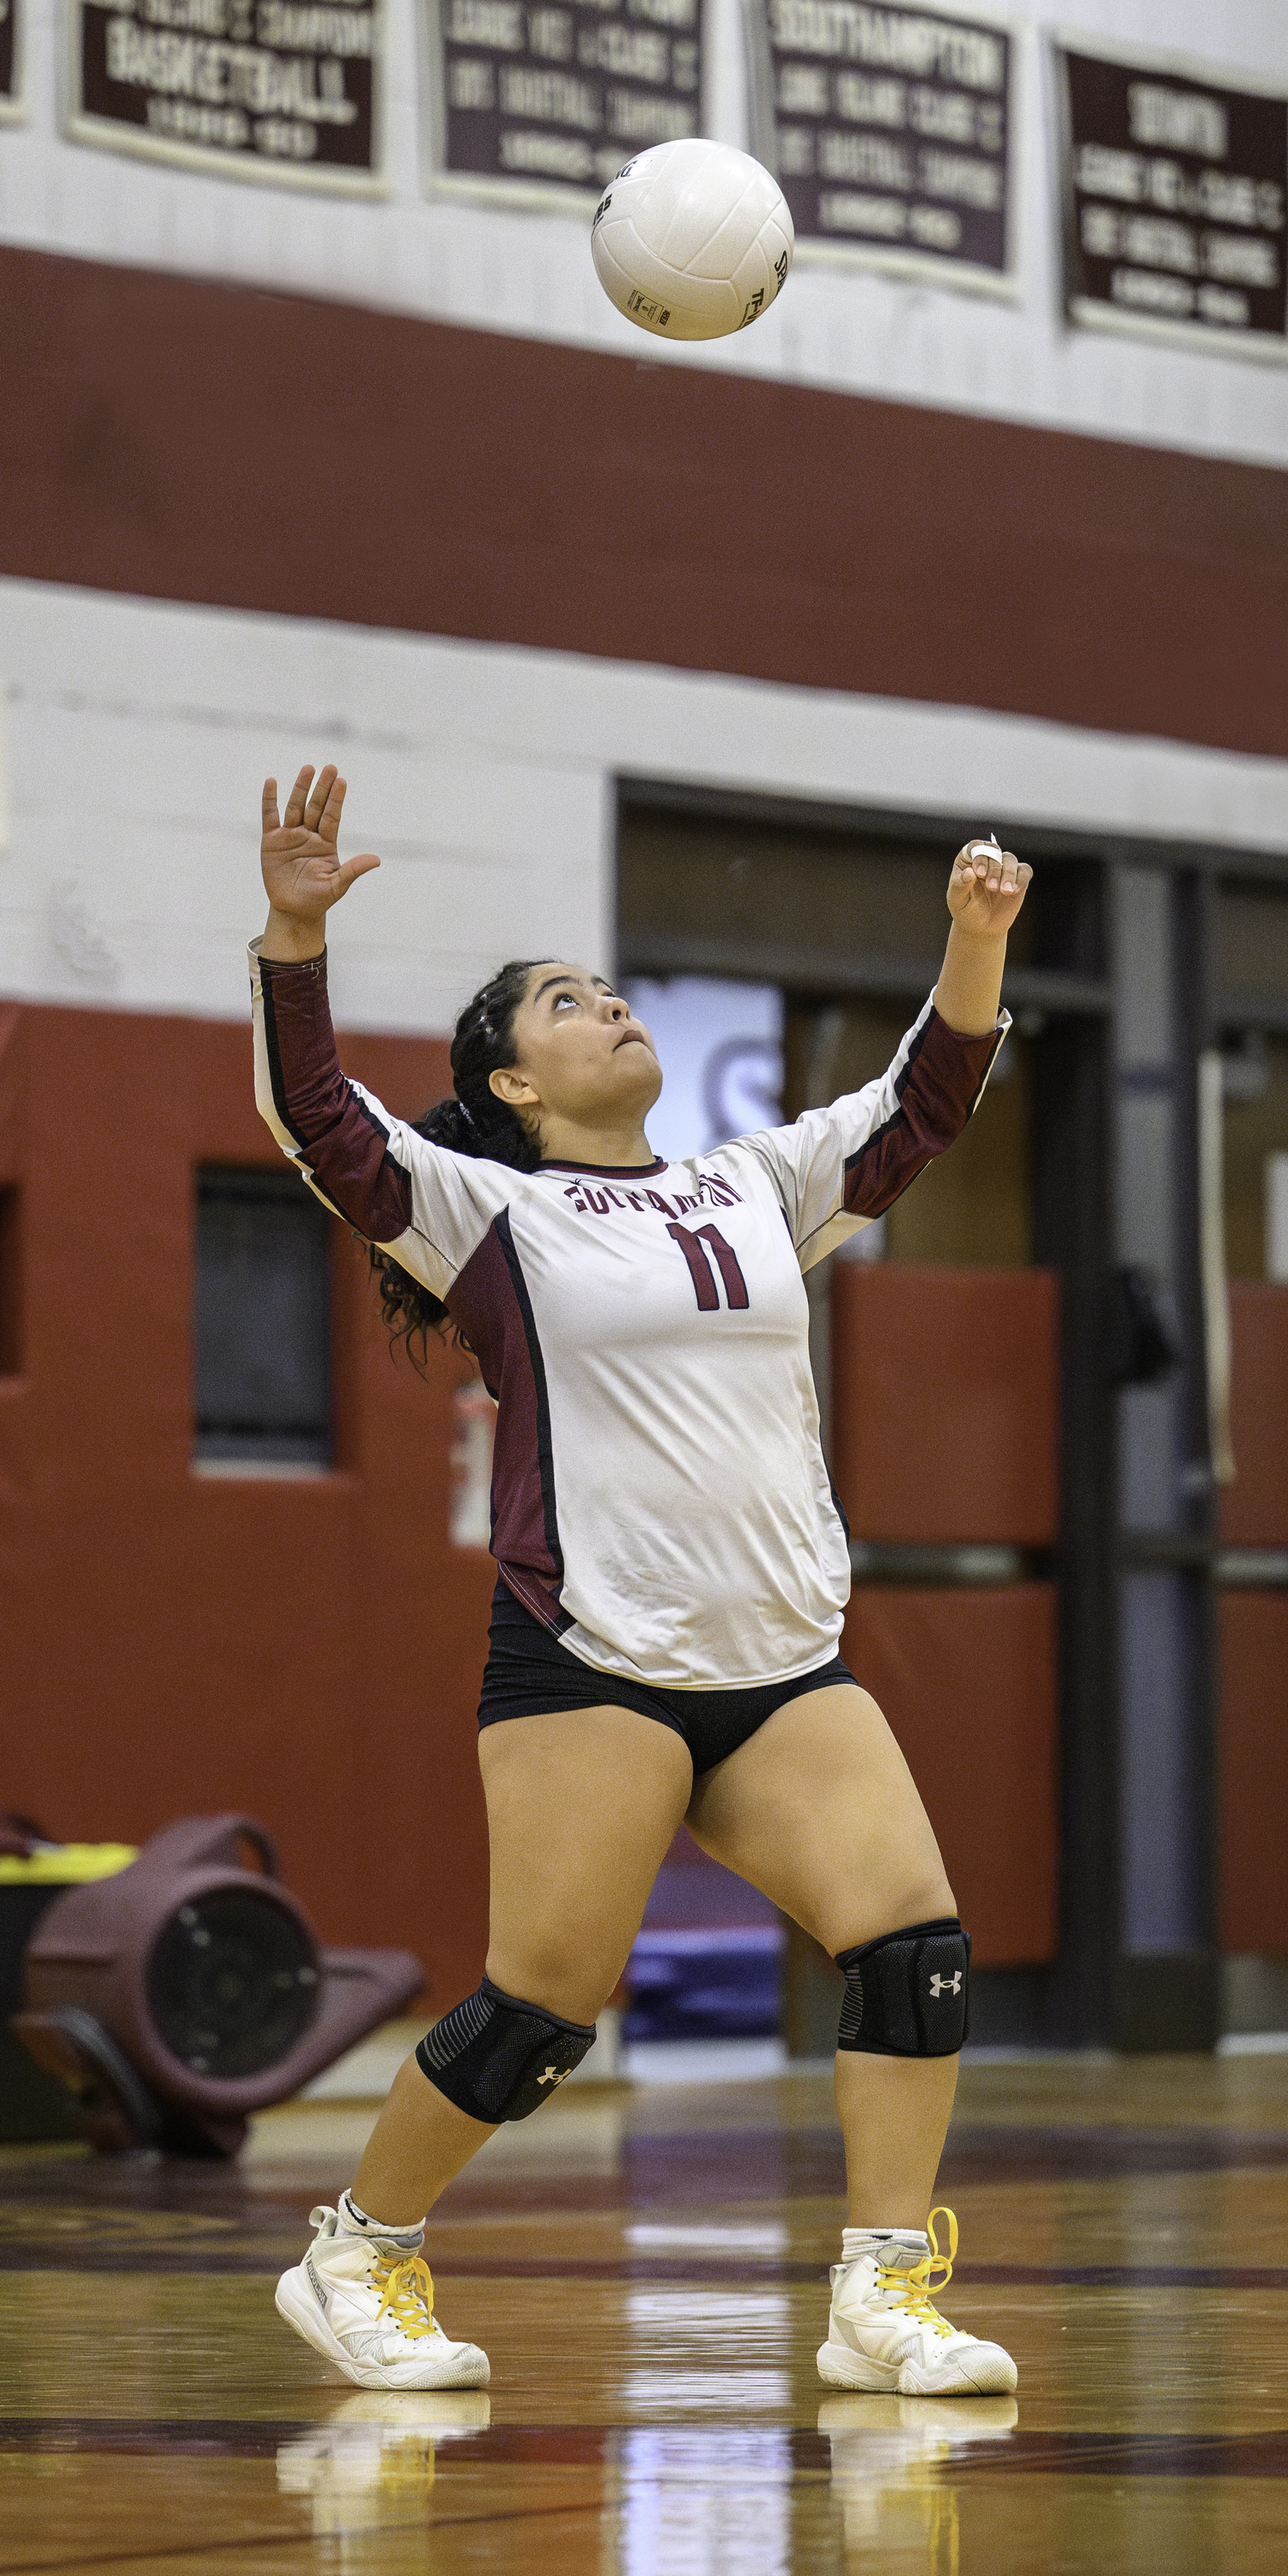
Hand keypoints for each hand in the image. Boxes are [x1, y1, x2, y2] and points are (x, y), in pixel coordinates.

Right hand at [260, 764, 379, 957]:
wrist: (294, 910)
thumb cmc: (318, 898)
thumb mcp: (337, 885)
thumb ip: (353, 870)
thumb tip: (376, 860)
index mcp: (326, 843)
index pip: (332, 817)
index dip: (336, 800)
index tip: (342, 781)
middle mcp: (309, 835)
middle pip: (316, 807)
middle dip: (322, 788)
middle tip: (330, 767)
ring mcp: (290, 836)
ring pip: (295, 807)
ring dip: (301, 788)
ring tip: (308, 769)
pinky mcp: (271, 841)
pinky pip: (270, 817)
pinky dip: (270, 800)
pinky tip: (272, 782)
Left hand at [946, 836, 1031, 940]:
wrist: (981, 928)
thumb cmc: (965, 911)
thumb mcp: (957, 900)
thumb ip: (960, 885)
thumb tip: (969, 872)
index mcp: (968, 861)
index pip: (975, 846)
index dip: (979, 855)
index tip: (979, 872)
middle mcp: (986, 861)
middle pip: (994, 851)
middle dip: (994, 868)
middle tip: (991, 888)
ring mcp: (1003, 868)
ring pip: (1010, 859)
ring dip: (1008, 874)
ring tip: (1004, 892)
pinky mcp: (1018, 879)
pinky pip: (1025, 871)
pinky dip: (1021, 879)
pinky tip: (1013, 892)